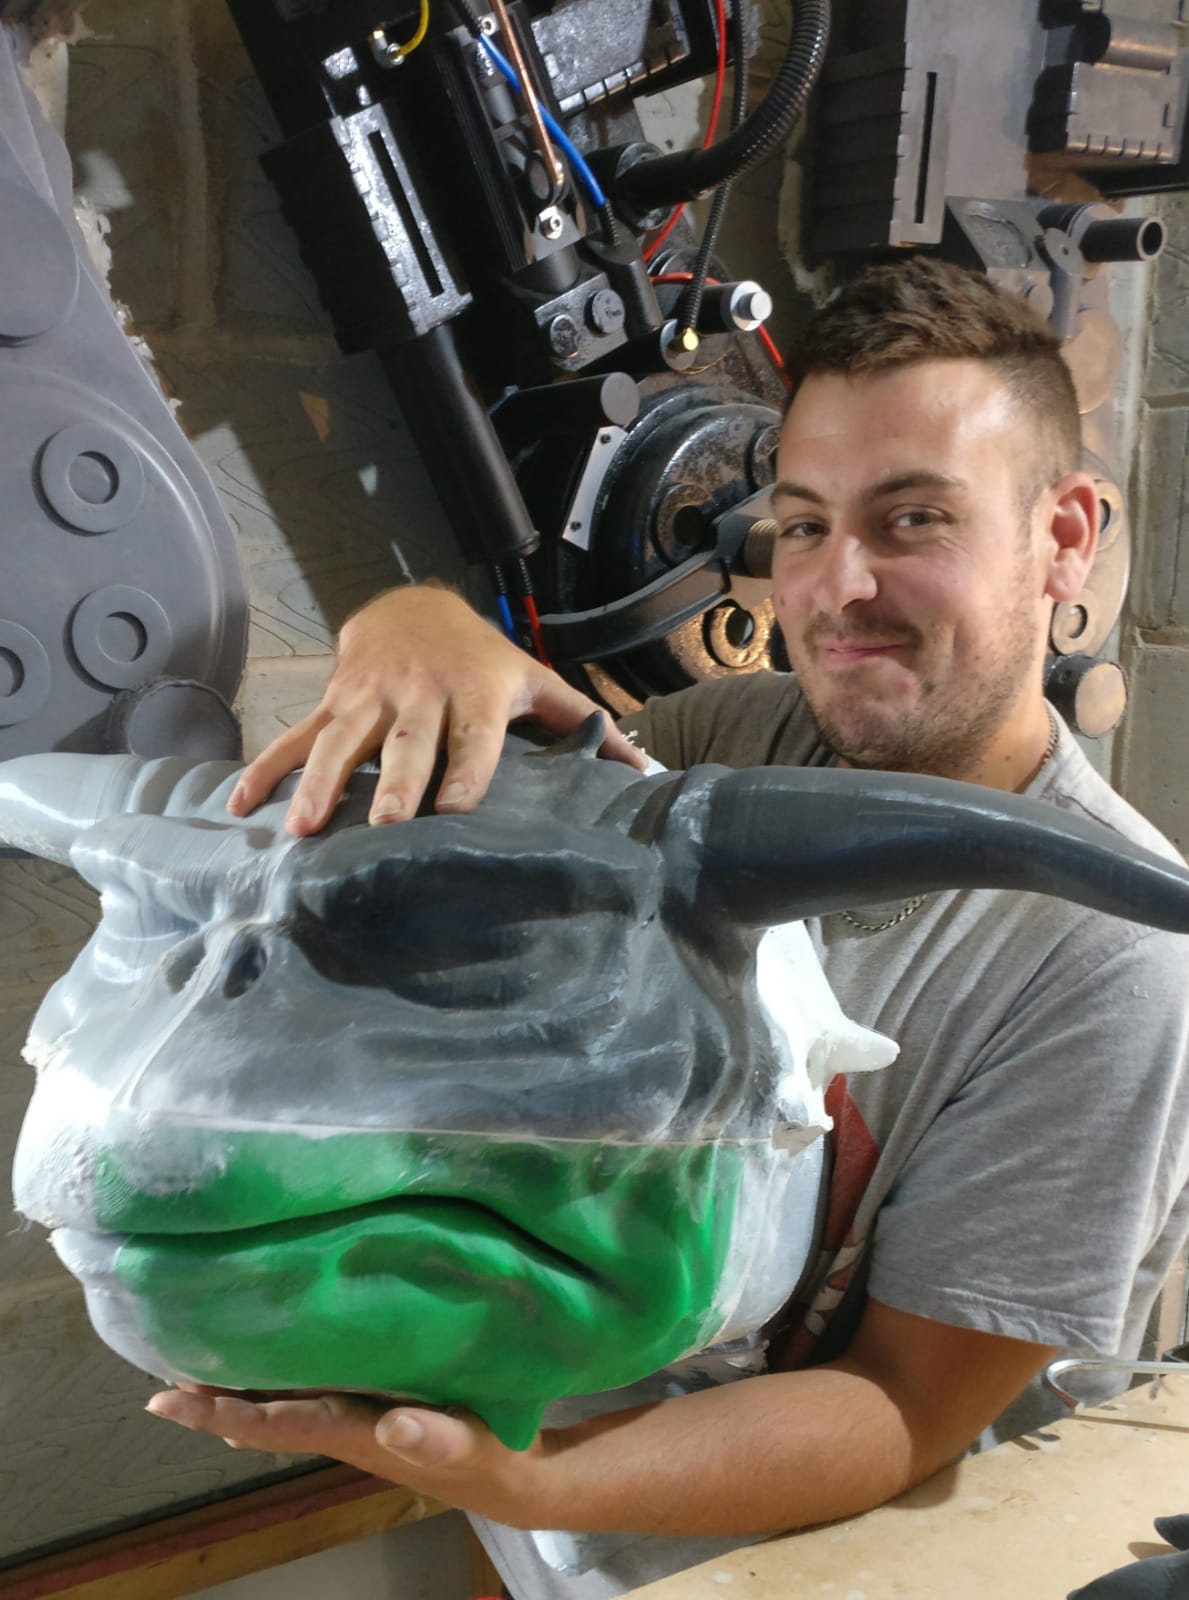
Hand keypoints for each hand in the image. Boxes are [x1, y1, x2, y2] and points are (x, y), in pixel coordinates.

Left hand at [146, 1386, 552, 1526]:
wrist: (513, 1477)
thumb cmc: (490, 1455)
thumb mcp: (470, 1445)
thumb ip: (434, 1437)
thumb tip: (390, 1429)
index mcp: (355, 1432)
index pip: (273, 1423)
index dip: (218, 1412)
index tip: (166, 1399)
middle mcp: (343, 1427)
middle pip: (262, 1417)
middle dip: (212, 1399)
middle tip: (160, 1372)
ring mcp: (355, 1420)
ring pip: (281, 1405)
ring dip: (238, 1388)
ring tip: (195, 1363)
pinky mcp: (372, 1407)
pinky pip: (310, 1390)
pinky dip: (277, 1380)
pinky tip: (263, 1365)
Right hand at [228, 584, 645, 834]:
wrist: (414, 604)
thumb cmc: (484, 658)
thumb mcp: (534, 681)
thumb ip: (584, 726)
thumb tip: (645, 772)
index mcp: (475, 697)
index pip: (474, 741)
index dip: (466, 774)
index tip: (455, 814)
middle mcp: (420, 696)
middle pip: (406, 744)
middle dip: (393, 784)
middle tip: (383, 826)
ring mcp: (369, 697)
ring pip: (340, 742)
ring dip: (317, 784)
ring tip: (299, 829)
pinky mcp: (332, 700)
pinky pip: (295, 736)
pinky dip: (266, 769)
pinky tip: (240, 807)